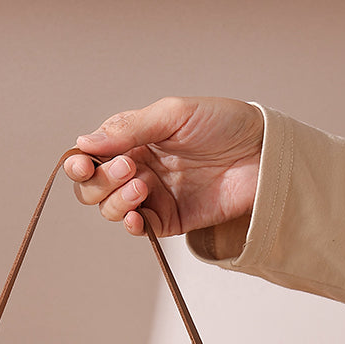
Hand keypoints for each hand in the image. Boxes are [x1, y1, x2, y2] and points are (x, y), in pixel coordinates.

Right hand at [64, 96, 263, 239]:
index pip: (92, 155)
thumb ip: (130, 128)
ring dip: (116, 200)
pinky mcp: (171, 220)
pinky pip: (140, 228)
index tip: (82, 163)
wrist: (264, 153)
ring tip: (140, 186)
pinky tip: (136, 217)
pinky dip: (131, 225)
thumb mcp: (174, 114)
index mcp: (134, 139)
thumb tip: (84, 143)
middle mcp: (139, 168)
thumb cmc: (224, 123)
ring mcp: (154, 196)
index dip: (80, 162)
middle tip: (129, 167)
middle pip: (95, 186)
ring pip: (112, 208)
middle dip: (101, 180)